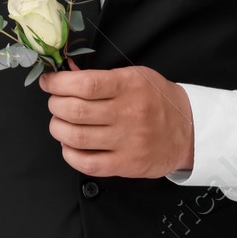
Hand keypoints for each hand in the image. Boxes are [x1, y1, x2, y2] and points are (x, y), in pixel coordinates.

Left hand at [38, 65, 194, 177]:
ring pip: (77, 137)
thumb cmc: (157, 99)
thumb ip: (101, 76)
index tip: (48, 82)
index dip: (58, 83)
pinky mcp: (126, 165)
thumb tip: (65, 72)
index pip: (85, 84)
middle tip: (55, 103)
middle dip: (55, 105)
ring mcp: (128, 142)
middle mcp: (129, 114)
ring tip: (60, 123)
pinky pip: (88, 164)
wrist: (188, 130)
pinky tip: (69, 145)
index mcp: (130, 86)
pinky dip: (70, 154)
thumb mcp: (134, 76)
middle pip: (75, 111)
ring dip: (58, 128)